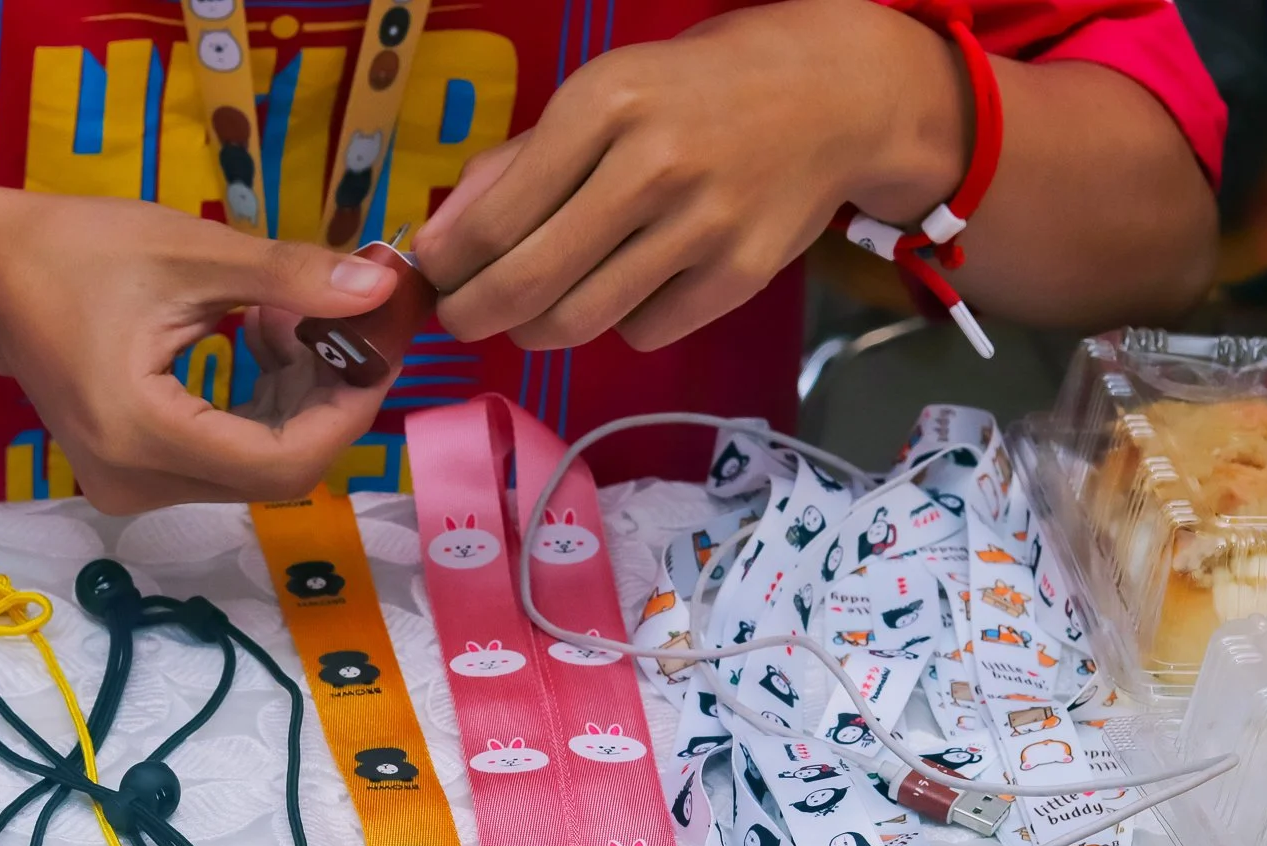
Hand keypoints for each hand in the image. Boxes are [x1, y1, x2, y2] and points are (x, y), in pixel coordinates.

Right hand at [0, 190, 400, 512]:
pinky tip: (259, 342)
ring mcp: (132, 490)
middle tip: (346, 319)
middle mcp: (136, 483)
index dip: (347, 411)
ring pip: (256, 466)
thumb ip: (291, 277)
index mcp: (142, 434)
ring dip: (295, 397)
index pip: (281, 461)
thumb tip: (382, 289)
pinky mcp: (135, 478)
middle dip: (326, 398)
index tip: (381, 346)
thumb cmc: (75, 252)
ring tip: (285, 316)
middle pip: (275, 469)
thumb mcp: (191, 252)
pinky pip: (226, 459)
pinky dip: (261, 405)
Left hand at [412, 0, 966, 351]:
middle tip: (460, 317)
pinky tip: (623, 288)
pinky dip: (617, 323)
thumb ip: (516, 163)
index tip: (432, 275)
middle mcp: (654, 164)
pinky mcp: (739, 275)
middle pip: (527, 282)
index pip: (495, 219)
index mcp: (605, 104)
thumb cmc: (693, 92)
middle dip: (472, 314)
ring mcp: (703, 226)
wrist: (834, 95)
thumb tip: (441, 238)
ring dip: (532, 329)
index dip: (447, 265)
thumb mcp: (602, 94)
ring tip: (528, 311)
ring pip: (578, 320)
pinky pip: (643, 331)